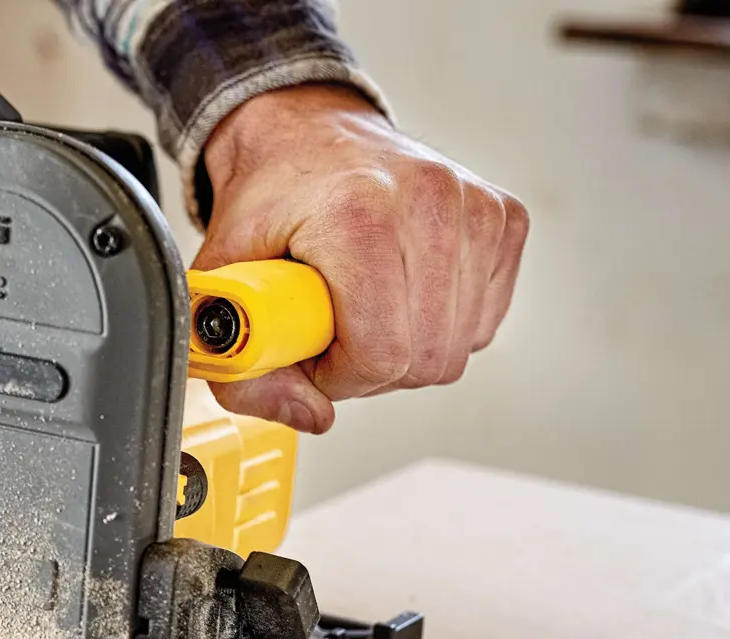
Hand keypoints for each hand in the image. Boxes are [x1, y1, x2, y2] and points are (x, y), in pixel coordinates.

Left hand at [196, 85, 527, 433]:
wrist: (306, 131)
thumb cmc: (268, 198)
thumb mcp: (224, 280)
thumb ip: (243, 366)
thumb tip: (313, 416)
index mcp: (358, 216)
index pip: (380, 354)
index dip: (339, 376)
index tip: (312, 349)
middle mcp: (428, 202)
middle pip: (425, 360)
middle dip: (372, 368)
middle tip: (335, 331)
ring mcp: (474, 207)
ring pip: (458, 348)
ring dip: (408, 349)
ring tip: (365, 307)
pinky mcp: (504, 217)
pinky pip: (483, 321)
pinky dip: (443, 325)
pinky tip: (404, 292)